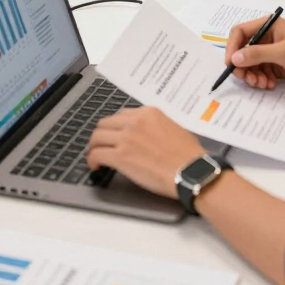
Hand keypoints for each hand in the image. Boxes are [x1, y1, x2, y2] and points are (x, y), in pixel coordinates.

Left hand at [87, 106, 203, 198]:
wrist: (192, 171)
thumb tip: (147, 133)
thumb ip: (156, 125)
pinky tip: (96, 167)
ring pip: (97, 138)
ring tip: (96, 156)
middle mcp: (134, 121)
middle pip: (105, 124)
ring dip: (94, 147)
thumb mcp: (173, 128)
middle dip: (101, 135)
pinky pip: (97, 155)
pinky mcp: (121, 157)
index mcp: (148, 113)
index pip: (121, 115)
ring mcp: (126, 138)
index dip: (115, 127)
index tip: (114, 136)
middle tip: (101, 146)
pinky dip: (92, 161)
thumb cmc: (189, 155)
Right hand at [223, 17, 284, 91]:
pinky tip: (269, 85)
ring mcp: (272, 53)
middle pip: (243, 50)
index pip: (240, 32)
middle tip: (246, 79)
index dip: (232, 47)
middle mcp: (267, 38)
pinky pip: (260, 73)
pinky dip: (261, 80)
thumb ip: (257, 54)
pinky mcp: (276, 66)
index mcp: (269, 26)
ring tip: (261, 84)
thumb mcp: (283, 52)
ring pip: (250, 64)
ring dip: (252, 75)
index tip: (231, 63)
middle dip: (243, 66)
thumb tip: (235, 58)